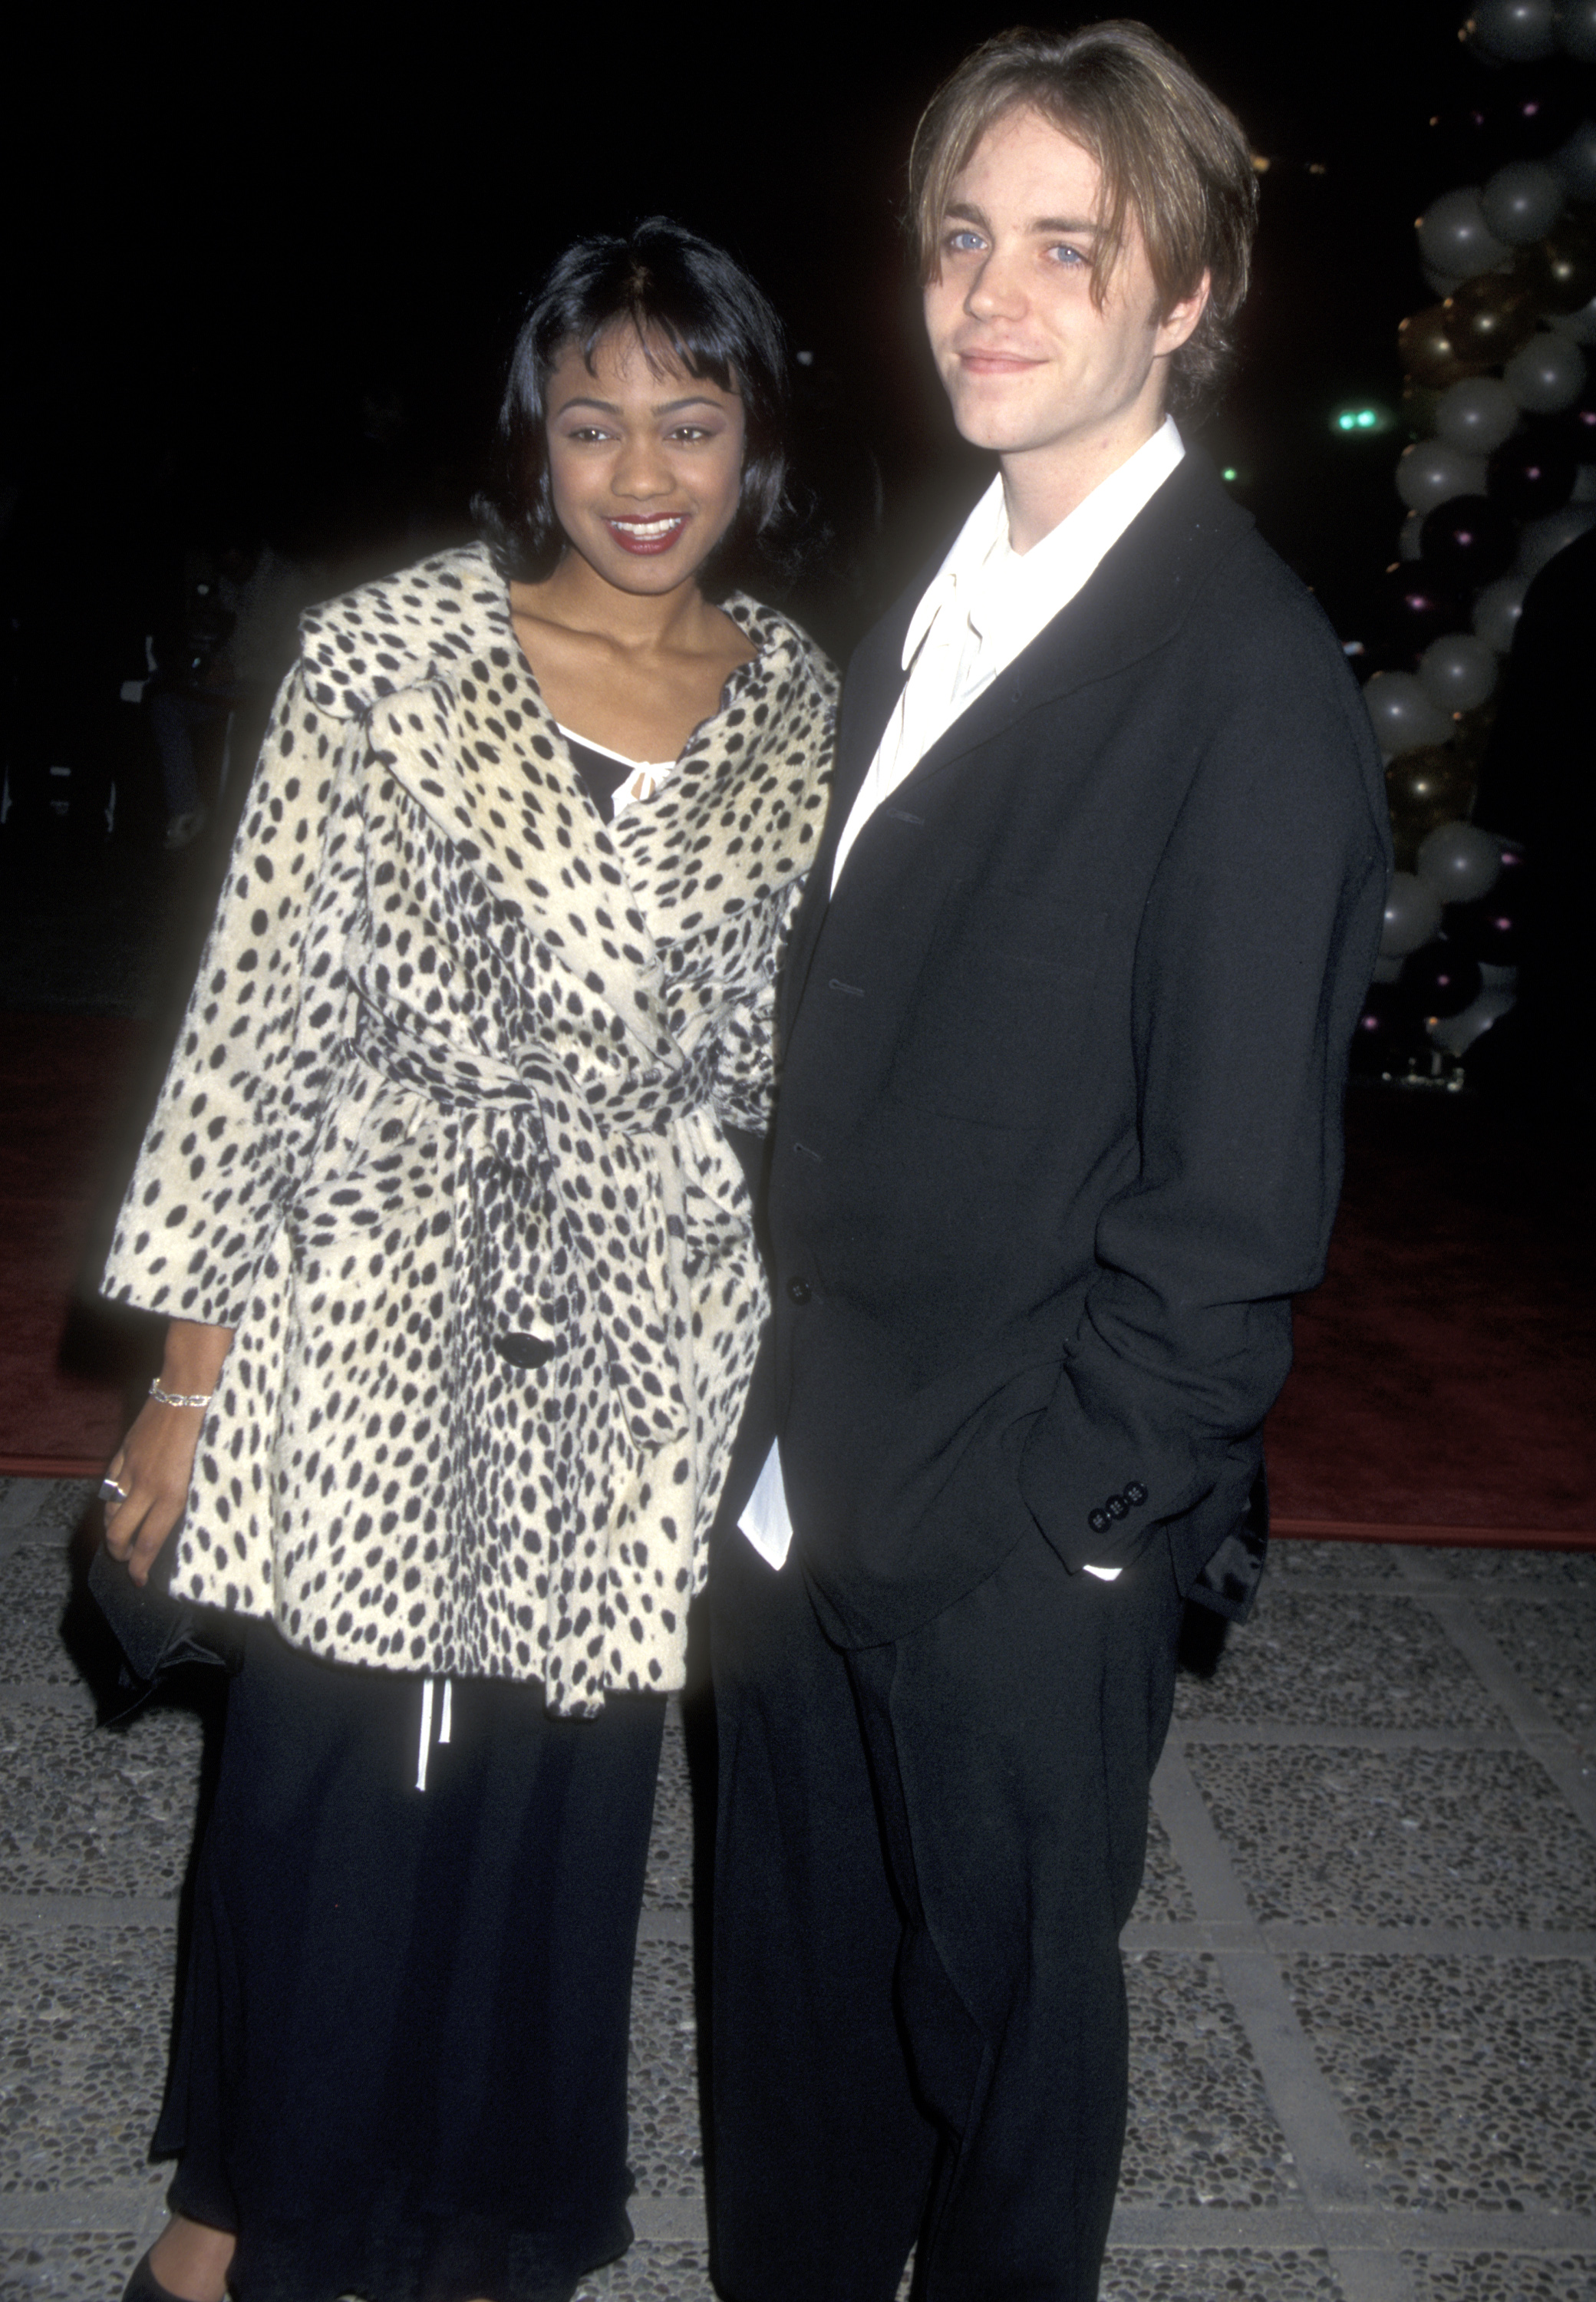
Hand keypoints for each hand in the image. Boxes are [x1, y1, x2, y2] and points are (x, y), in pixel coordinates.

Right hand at [102, 1322, 232, 1585]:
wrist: (193, 1387)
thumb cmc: (216, 1426)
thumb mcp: (215, 1469)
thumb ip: (199, 1496)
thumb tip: (195, 1518)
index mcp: (172, 1494)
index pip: (147, 1543)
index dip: (139, 1566)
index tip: (139, 1580)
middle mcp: (147, 1485)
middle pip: (120, 1532)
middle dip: (119, 1553)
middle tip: (126, 1562)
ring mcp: (133, 1467)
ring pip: (110, 1509)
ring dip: (111, 1529)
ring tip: (118, 1539)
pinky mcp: (126, 1449)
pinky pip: (109, 1482)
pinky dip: (109, 1499)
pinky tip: (114, 1504)